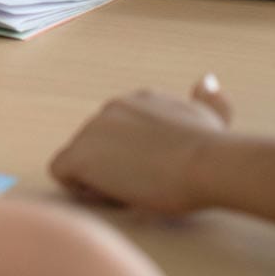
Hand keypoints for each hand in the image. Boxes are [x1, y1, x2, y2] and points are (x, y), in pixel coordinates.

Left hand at [50, 76, 234, 214]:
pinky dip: (81, 187)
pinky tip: (114, 195)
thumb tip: (206, 80)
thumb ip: (208, 99)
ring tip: (136, 191)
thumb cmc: (213, 149)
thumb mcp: (213, 116)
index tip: (159, 171)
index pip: (121, 132)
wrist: (206, 163)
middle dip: (117, 168)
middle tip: (149, 185)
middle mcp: (111, 107)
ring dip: (102, 179)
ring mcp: (91, 129)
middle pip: (99, 146)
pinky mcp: (79, 154)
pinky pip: (62, 171)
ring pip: (82, 159)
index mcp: (138, 100)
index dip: (135, 157)